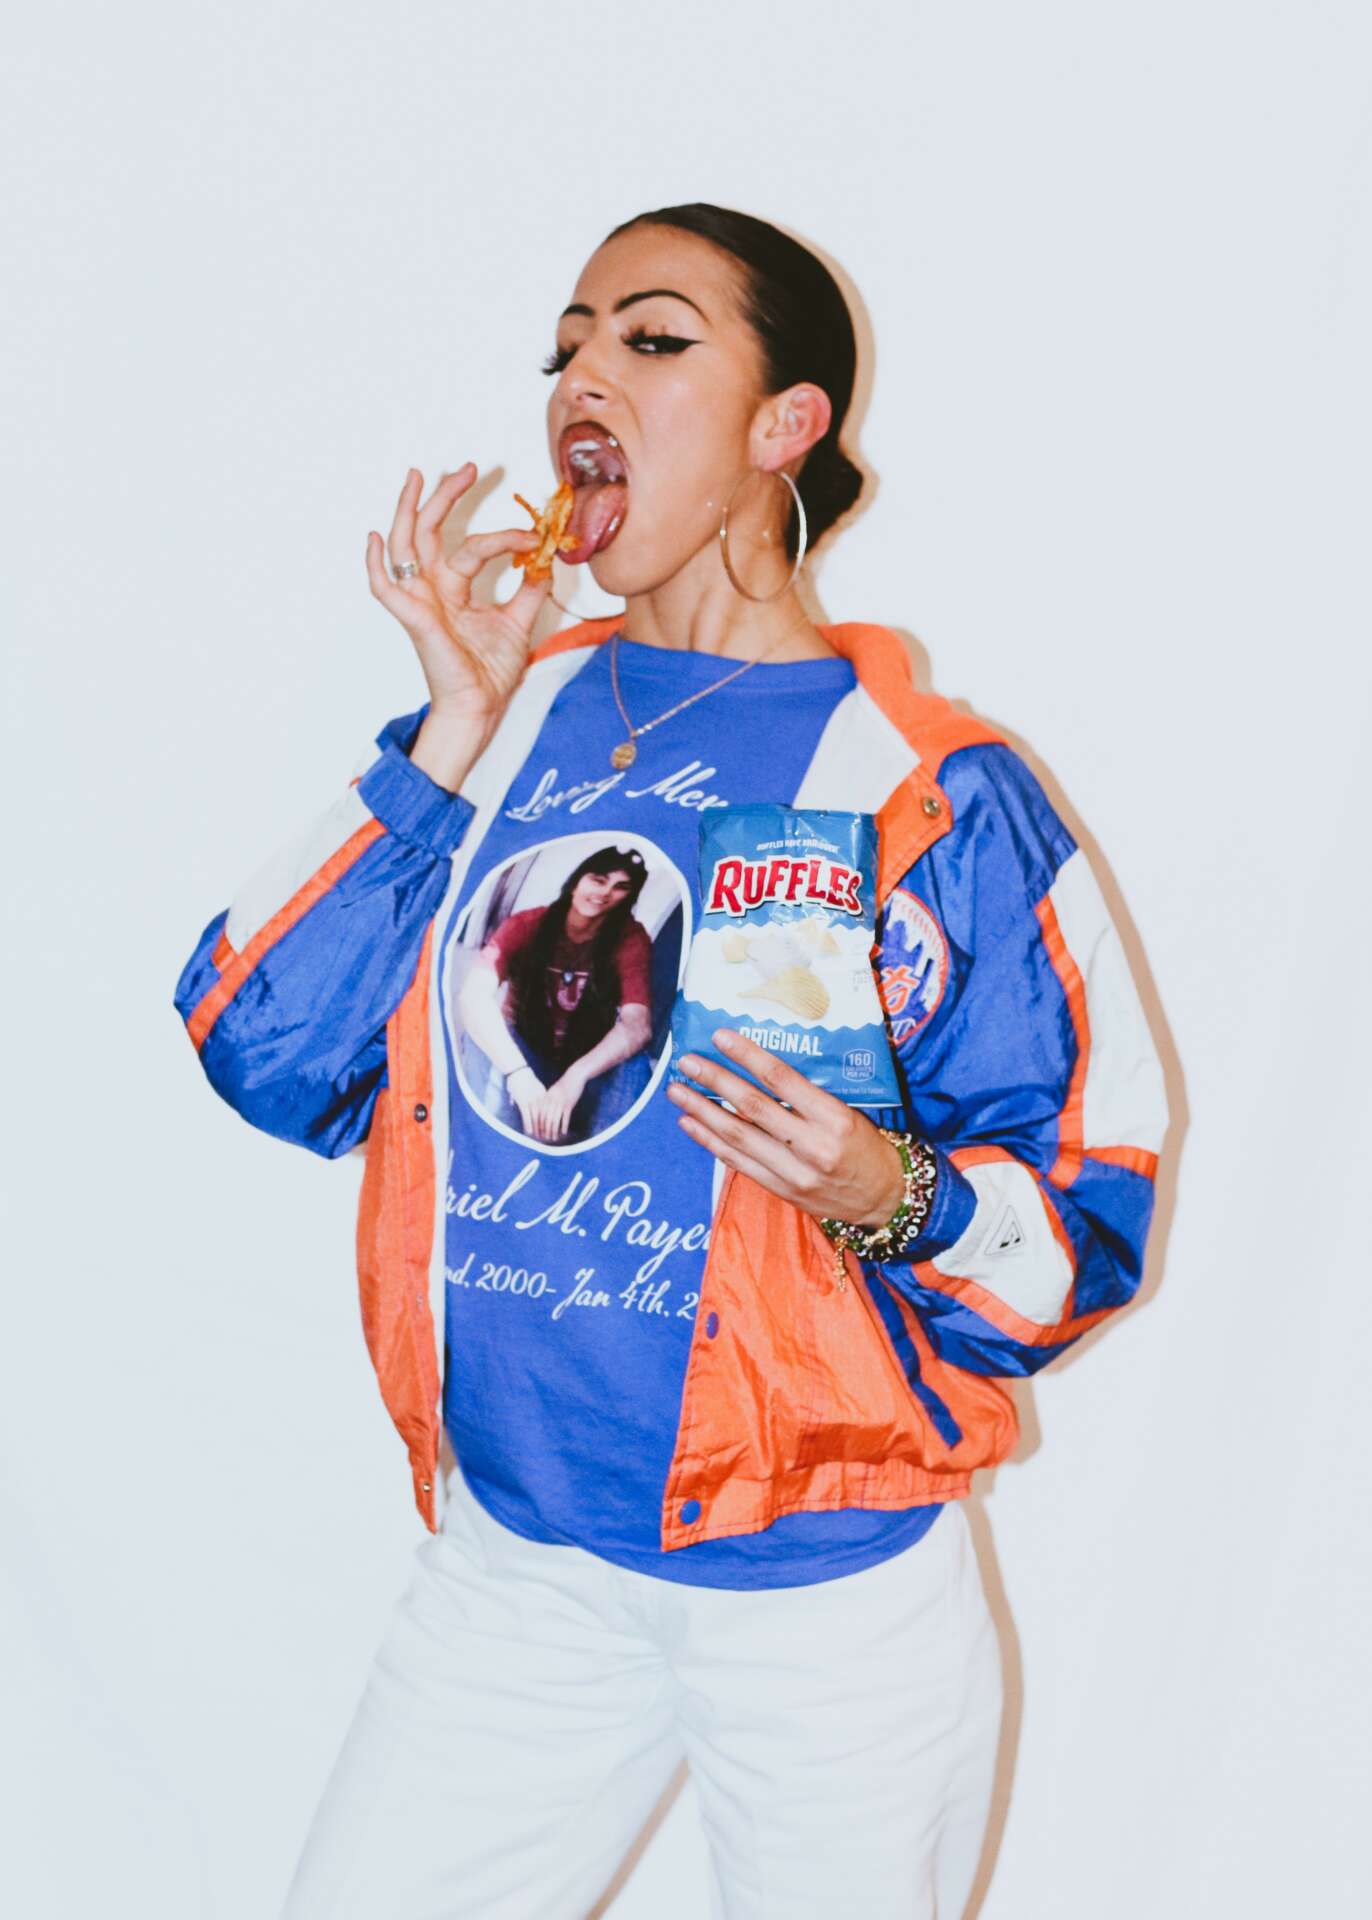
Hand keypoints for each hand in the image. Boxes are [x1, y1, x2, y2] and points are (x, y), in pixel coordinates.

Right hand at [364, 464, 552, 747]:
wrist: (482, 707)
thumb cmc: (490, 671)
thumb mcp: (519, 621)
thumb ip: (530, 589)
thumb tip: (546, 558)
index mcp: (454, 588)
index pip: (472, 545)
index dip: (503, 535)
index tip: (535, 533)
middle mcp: (433, 589)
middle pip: (430, 530)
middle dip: (446, 496)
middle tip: (467, 468)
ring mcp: (420, 601)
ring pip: (405, 545)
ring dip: (409, 508)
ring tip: (418, 476)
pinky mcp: (414, 618)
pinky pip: (384, 588)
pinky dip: (375, 564)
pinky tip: (374, 538)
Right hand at [504, 1064, 546, 1136]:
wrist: (518, 1069)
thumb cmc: (520, 1076)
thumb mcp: (528, 1084)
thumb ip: (525, 1094)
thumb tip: (514, 1101)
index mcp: (542, 1094)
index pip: (546, 1109)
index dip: (548, 1119)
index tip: (550, 1127)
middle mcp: (538, 1098)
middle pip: (543, 1115)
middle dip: (545, 1127)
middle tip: (547, 1136)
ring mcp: (531, 1101)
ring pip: (536, 1118)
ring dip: (537, 1129)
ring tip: (539, 1138)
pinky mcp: (523, 1102)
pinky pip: (527, 1116)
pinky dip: (528, 1125)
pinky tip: (529, 1133)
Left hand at [531, 1067, 587, 1143]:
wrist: (575, 1076)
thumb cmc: (564, 1084)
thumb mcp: (553, 1091)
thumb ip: (548, 1100)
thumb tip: (544, 1112)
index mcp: (546, 1097)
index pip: (539, 1114)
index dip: (538, 1125)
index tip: (538, 1133)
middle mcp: (551, 1101)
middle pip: (545, 1119)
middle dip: (544, 1131)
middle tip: (545, 1139)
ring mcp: (560, 1102)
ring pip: (554, 1121)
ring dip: (553, 1131)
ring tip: (554, 1138)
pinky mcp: (569, 1104)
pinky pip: (565, 1118)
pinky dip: (564, 1127)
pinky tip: (563, 1133)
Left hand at [667, 1032, 906, 1225]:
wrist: (887, 1198)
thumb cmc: (867, 1146)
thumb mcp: (850, 1112)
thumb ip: (810, 1095)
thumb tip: (762, 1066)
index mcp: (834, 1118)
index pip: (783, 1079)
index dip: (748, 1056)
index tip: (721, 1038)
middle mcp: (813, 1145)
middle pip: (753, 1107)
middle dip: (715, 1081)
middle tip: (687, 1062)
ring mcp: (795, 1172)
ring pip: (739, 1136)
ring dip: (703, 1111)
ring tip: (677, 1091)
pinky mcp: (783, 1191)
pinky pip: (739, 1163)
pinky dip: (710, 1142)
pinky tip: (690, 1124)